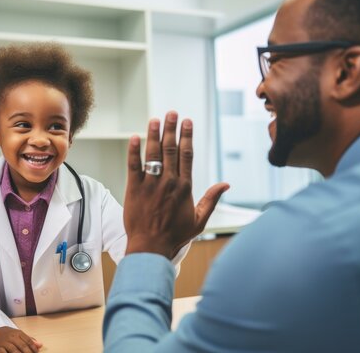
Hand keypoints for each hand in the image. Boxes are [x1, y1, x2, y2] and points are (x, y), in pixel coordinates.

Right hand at [0, 326, 42, 352]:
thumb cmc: (9, 334)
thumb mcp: (19, 334)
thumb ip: (30, 340)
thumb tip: (40, 345)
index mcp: (18, 333)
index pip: (28, 341)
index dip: (33, 348)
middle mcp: (11, 337)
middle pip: (22, 346)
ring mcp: (4, 343)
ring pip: (14, 351)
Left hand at [124, 111, 228, 258]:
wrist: (151, 247)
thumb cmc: (175, 235)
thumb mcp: (199, 220)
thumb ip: (211, 199)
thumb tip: (226, 184)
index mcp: (185, 187)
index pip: (187, 155)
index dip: (187, 136)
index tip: (188, 122)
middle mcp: (169, 182)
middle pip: (171, 149)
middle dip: (172, 129)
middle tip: (172, 113)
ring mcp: (151, 184)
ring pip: (153, 153)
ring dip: (154, 134)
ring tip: (155, 119)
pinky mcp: (134, 188)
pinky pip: (133, 165)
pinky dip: (134, 151)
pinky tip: (135, 137)